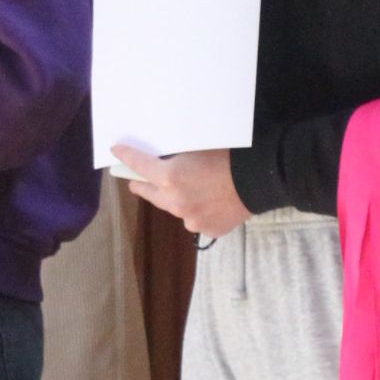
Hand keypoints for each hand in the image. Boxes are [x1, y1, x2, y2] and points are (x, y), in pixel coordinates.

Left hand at [114, 146, 249, 239]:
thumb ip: (176, 157)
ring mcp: (191, 220)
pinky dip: (199, 211)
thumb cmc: (231, 156)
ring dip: (175, 199)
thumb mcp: (197, 148)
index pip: (139, 165)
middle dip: (143, 185)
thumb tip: (163, 158)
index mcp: (170, 177)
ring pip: (174, 208)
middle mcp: (176, 202)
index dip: (126, 156)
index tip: (117, 151)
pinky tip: (212, 202)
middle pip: (149, 193)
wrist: (262, 179)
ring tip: (188, 190)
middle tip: (138, 181)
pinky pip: (197, 219)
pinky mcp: (209, 231)